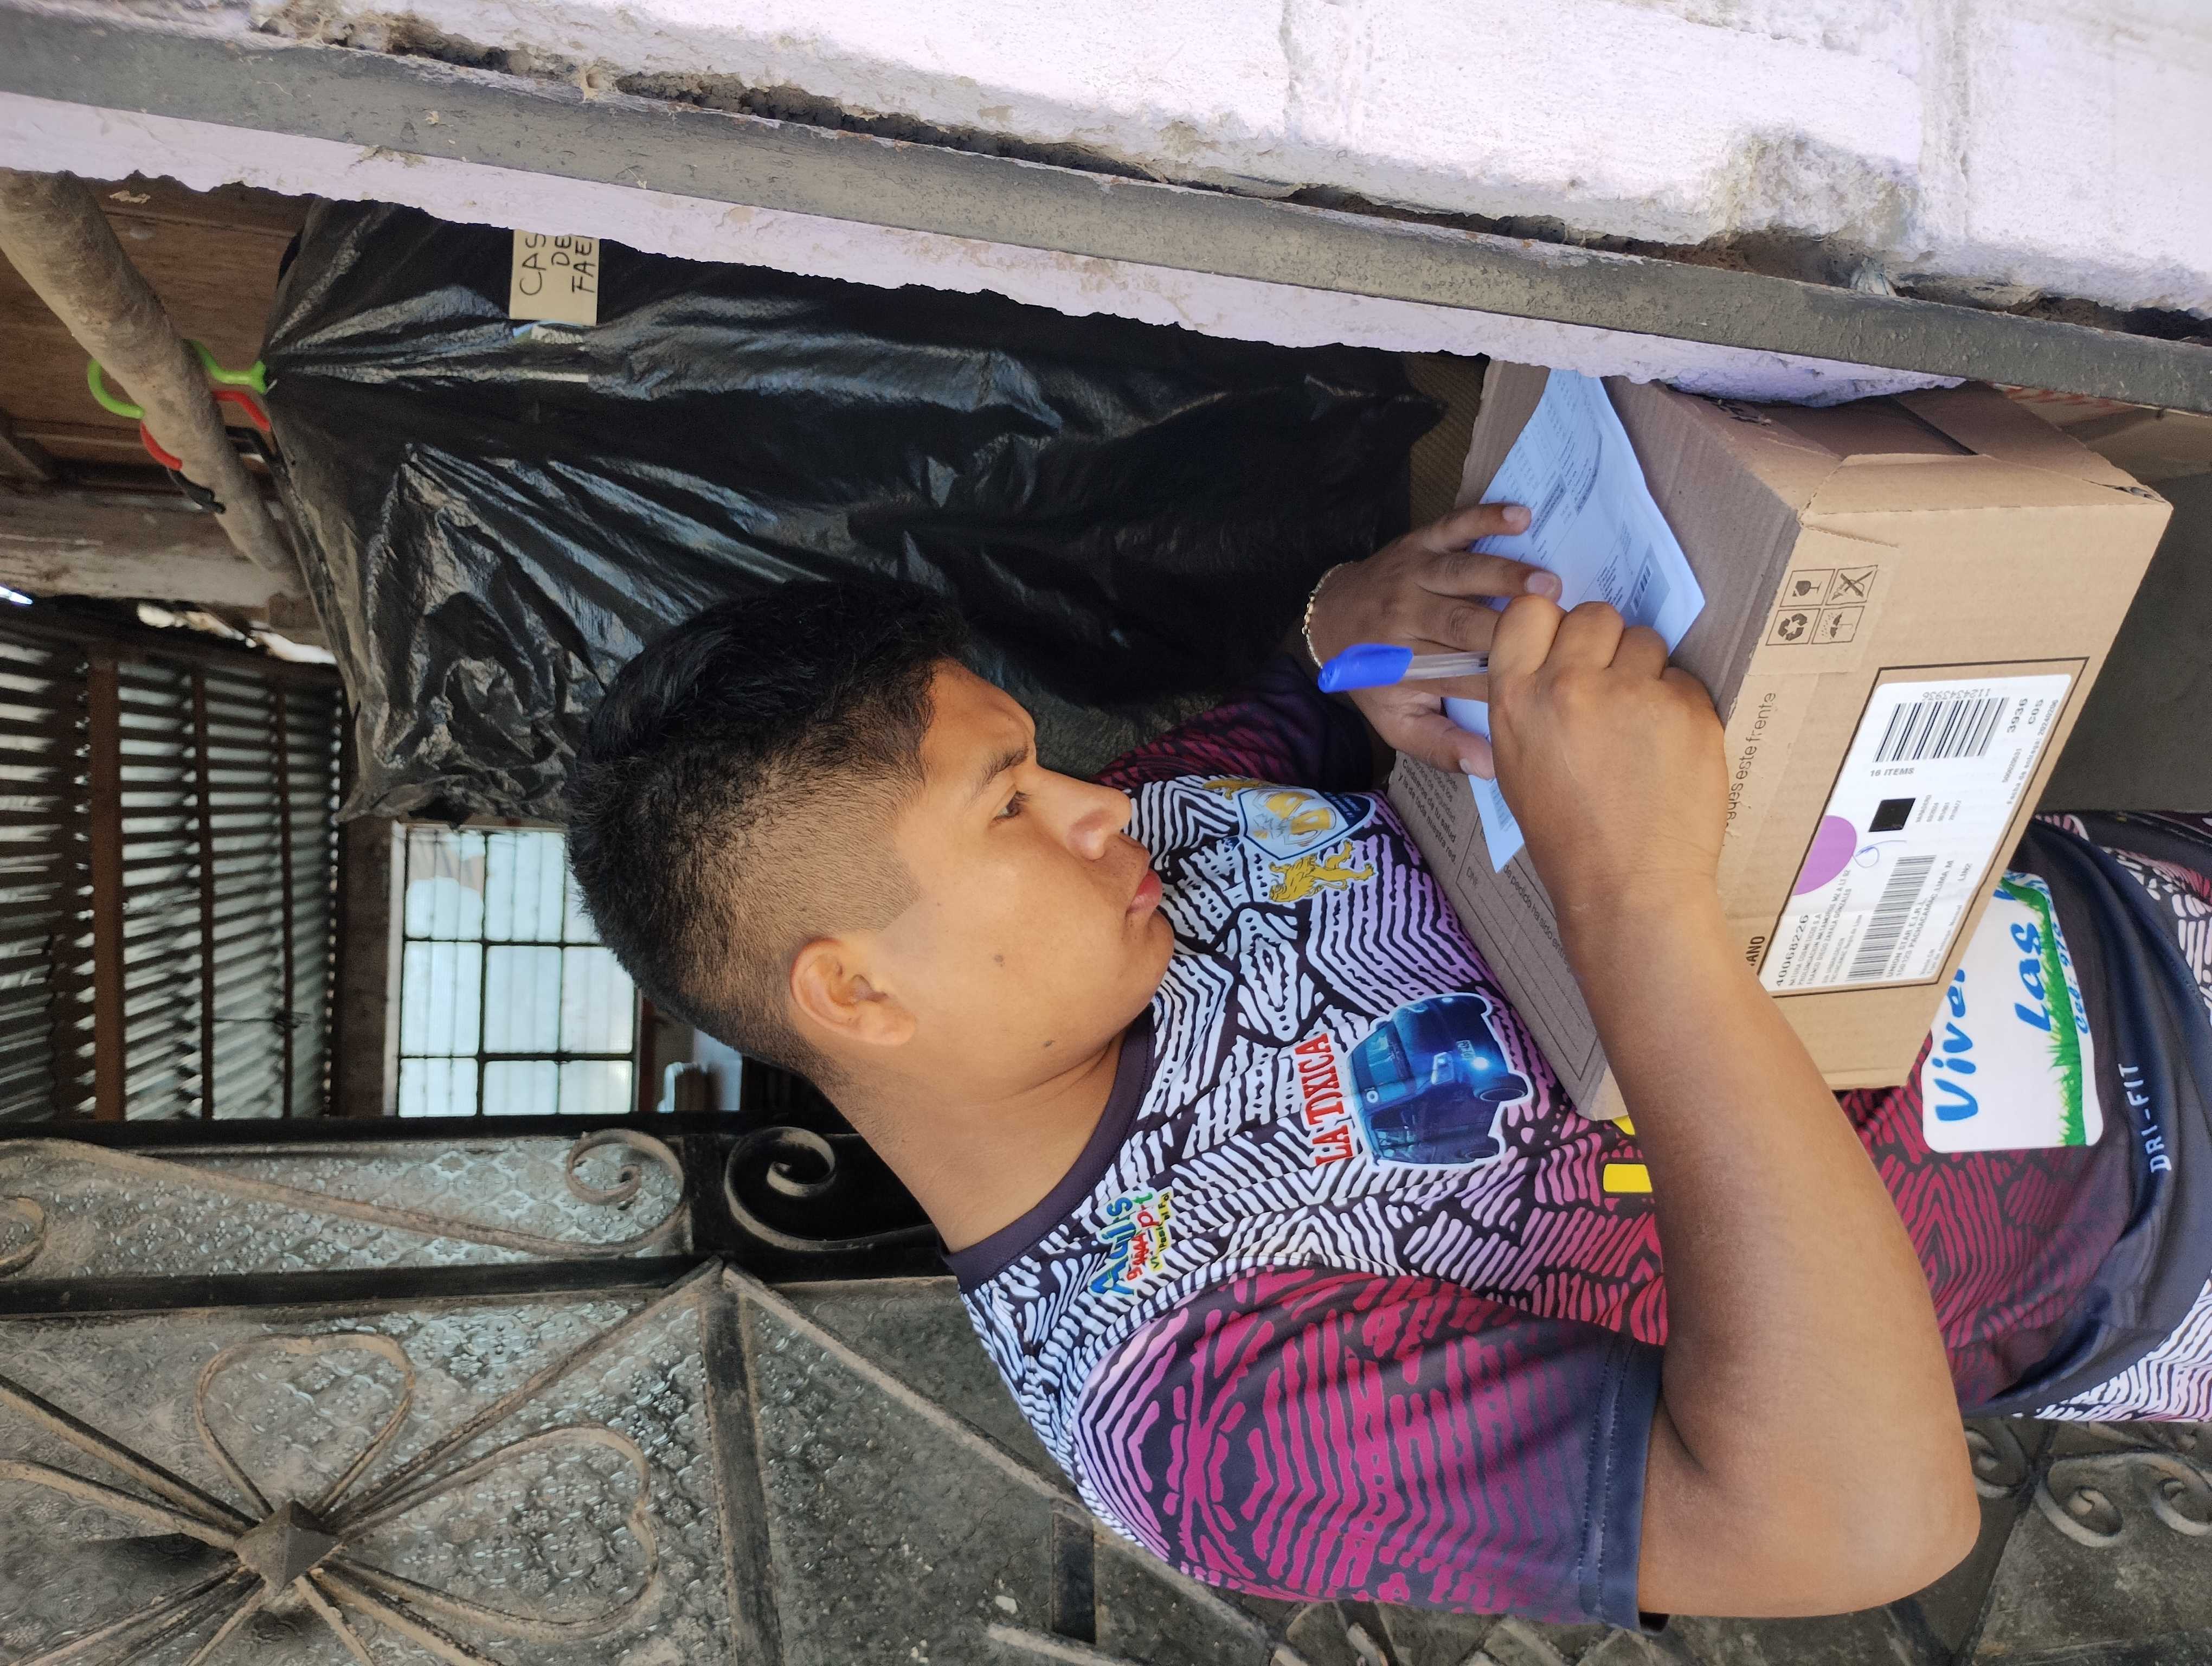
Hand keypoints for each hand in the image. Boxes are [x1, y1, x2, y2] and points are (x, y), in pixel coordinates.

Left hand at [1306, 504, 1560, 774]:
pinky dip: (1484, 517)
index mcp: (1407, 665)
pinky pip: (1452, 526)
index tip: (1546, 683)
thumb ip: (1441, 746)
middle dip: (1510, 627)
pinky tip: (1521, 516)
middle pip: (1463, 623)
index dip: (1504, 679)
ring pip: (1461, 574)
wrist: (1330, 622)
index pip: (1462, 675)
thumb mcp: (1398, 722)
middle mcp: (1407, 618)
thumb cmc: (1376, 677)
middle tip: (1561, 630)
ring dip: (1504, 576)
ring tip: (1548, 584)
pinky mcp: (1418, 543)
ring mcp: (1413, 575)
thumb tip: (1490, 767)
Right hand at [1485, 596, 1726, 924]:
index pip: (1529, 610)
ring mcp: (1632, 693)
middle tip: (1610, 690)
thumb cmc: (1567, 834)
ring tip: (1640, 726)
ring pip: (1646, 640)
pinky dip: (1679, 707)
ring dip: (1646, 672)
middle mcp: (1569, 685)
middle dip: (1606, 644)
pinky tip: (1668, 750)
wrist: (1628, 885)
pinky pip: (1684, 679)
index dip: (1552, 624)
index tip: (1565, 647)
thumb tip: (1559, 657)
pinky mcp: (1688, 707)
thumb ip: (1530, 700)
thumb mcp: (1516, 762)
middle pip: (1595, 616)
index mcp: (1516, 699)